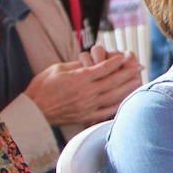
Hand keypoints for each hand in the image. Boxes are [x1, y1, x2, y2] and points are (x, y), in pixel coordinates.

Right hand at [26, 51, 141, 125]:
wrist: (32, 111)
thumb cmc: (42, 87)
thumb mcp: (57, 69)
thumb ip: (76, 65)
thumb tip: (91, 61)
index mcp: (79, 78)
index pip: (103, 68)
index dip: (116, 62)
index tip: (125, 56)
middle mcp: (86, 92)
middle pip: (113, 81)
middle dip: (128, 72)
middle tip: (139, 66)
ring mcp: (88, 105)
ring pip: (114, 95)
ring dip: (128, 88)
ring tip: (139, 81)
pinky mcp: (86, 116)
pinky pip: (107, 111)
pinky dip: (119, 105)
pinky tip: (127, 100)